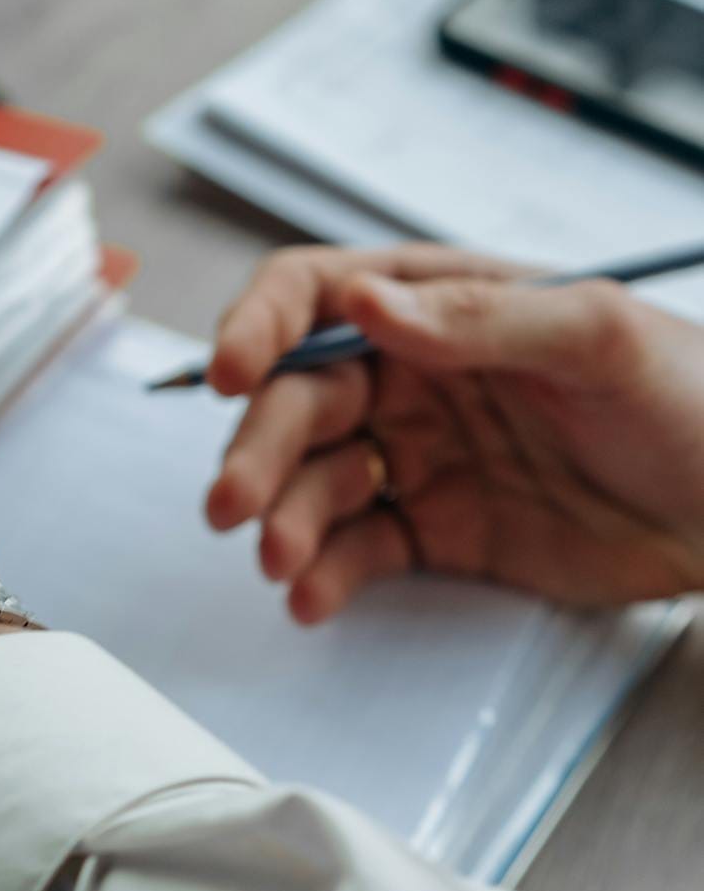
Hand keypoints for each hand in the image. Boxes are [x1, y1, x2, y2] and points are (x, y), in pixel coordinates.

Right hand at [203, 244, 703, 620]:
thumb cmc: (697, 399)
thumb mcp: (600, 338)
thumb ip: (479, 320)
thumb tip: (363, 305)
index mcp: (444, 304)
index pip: (316, 295)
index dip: (260, 326)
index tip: (232, 372)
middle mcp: (417, 373)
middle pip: (297, 399)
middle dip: (258, 449)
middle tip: (236, 502)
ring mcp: (423, 455)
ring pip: (316, 480)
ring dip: (284, 519)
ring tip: (283, 563)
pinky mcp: (440, 533)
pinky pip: (358, 550)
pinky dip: (325, 574)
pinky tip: (313, 595)